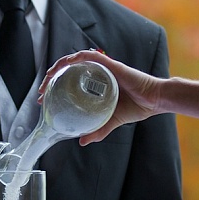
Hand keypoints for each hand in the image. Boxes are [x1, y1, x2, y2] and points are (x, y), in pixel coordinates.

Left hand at [42, 50, 163, 144]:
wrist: (156, 100)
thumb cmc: (138, 106)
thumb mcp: (112, 121)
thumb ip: (98, 130)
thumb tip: (81, 142)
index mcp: (97, 83)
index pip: (70, 79)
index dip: (55, 85)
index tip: (45, 97)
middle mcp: (98, 73)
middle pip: (68, 69)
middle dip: (51, 78)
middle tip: (42, 92)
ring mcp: (104, 68)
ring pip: (76, 60)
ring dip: (59, 66)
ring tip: (48, 78)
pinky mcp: (112, 65)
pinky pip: (92, 57)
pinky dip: (79, 57)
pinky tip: (68, 62)